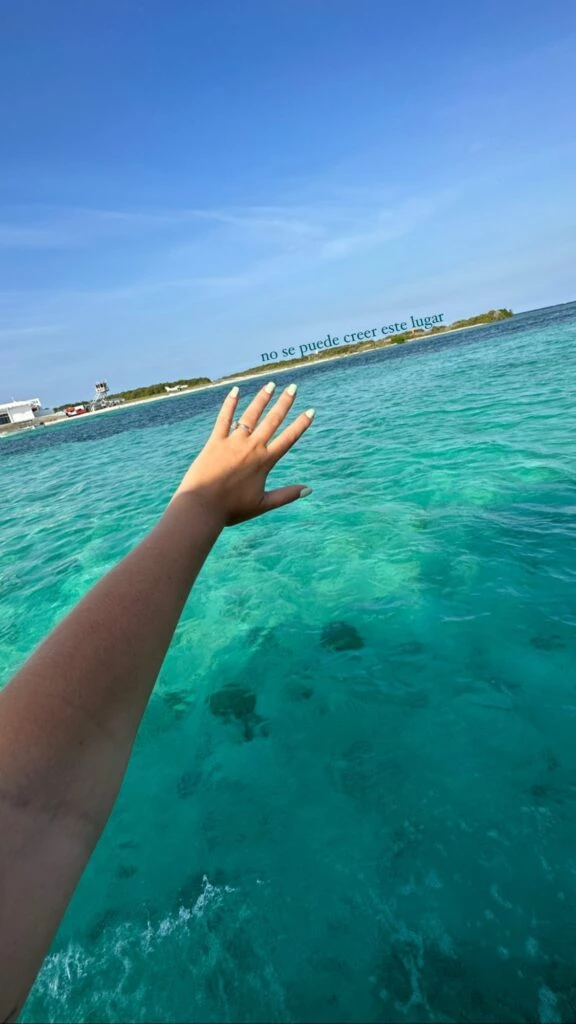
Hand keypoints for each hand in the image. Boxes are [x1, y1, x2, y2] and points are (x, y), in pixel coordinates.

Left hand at [174, 382, 314, 525]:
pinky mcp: (215, 442)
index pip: (288, 438)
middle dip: (284, 403)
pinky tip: (235, 391)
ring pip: (251, 415)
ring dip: (262, 399)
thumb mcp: (263, 504)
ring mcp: (233, 442)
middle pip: (272, 420)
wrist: (203, 507)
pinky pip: (224, 419)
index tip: (310, 411)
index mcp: (265, 462)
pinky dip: (230, 404)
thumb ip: (286, 495)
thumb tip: (309, 489)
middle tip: (293, 387)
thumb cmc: (232, 509)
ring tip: (271, 385)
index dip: (300, 424)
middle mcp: (251, 448)